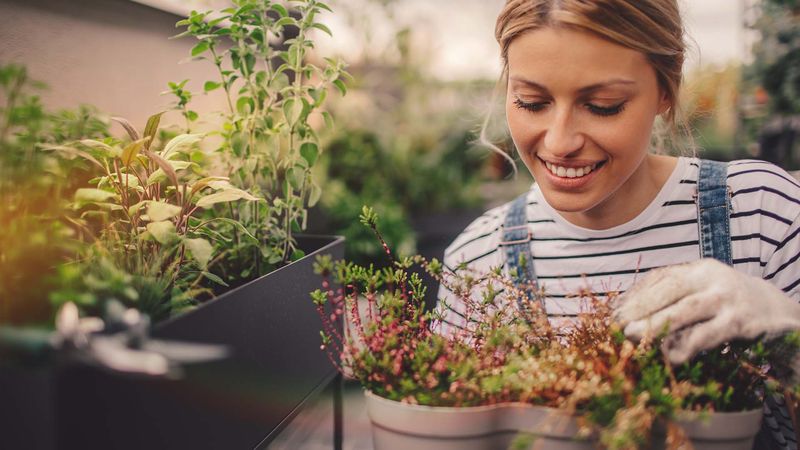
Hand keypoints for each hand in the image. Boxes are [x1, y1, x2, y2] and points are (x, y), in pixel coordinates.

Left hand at [613, 258, 799, 364]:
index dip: (635, 295)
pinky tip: (671, 356)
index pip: (660, 278)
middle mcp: (712, 278)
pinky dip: (687, 345)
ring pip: (685, 310)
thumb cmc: (729, 305)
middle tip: (616, 324)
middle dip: (639, 307)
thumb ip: (673, 300)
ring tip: (632, 336)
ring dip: (655, 324)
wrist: (780, 313)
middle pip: (668, 290)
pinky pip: (708, 334)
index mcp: (698, 269)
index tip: (614, 312)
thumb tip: (629, 317)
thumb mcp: (703, 293)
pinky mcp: (741, 322)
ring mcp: (727, 298)